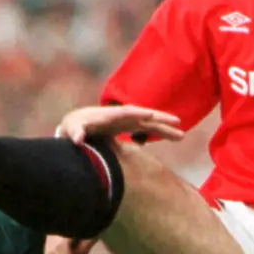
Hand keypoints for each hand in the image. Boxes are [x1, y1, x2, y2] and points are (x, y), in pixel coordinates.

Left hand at [55, 104, 183, 144]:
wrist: (77, 124)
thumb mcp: (72, 128)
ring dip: (165, 129)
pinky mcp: (129, 128)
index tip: (153, 116)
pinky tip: (171, 137)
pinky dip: (158, 133)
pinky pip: (147, 129)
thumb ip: (75, 132)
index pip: (128, 113)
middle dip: (161, 120)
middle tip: (179, 124)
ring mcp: (128, 122)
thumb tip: (77, 139)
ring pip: (150, 124)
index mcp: (111, 115)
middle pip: (145, 116)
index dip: (140, 114)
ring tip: (181, 136)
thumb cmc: (74, 125)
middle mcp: (123, 116)